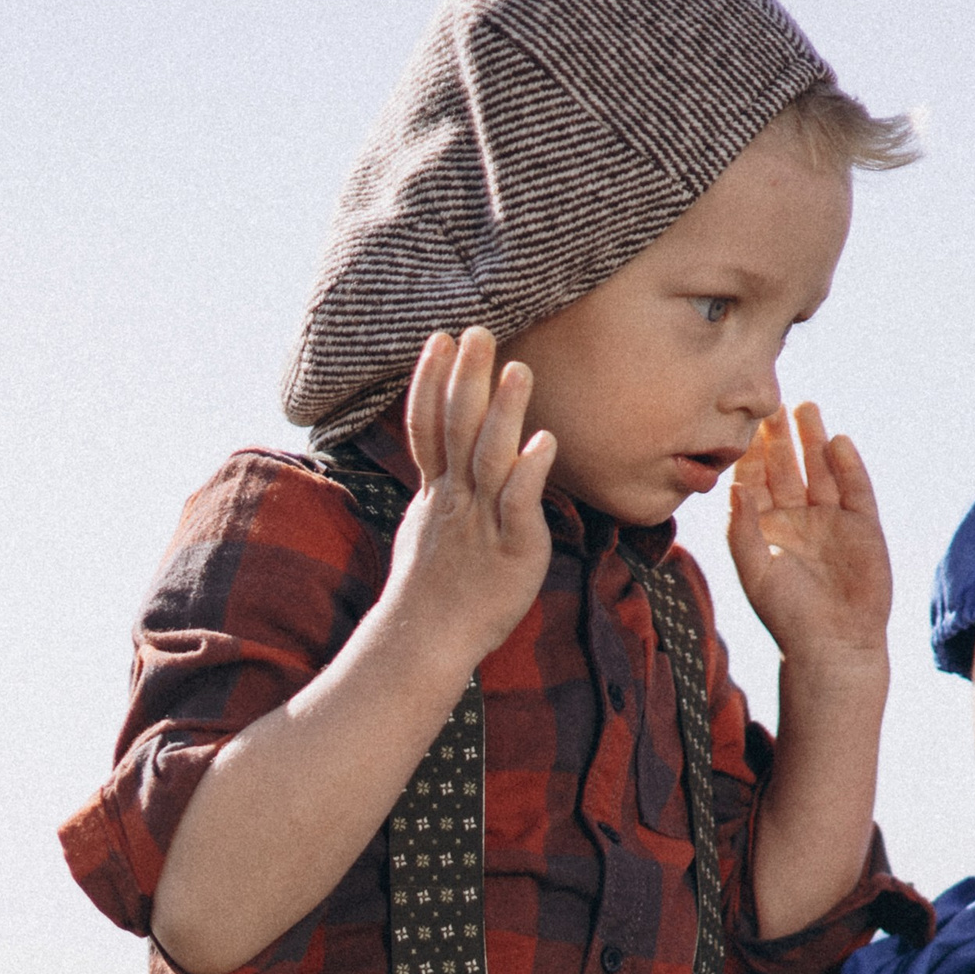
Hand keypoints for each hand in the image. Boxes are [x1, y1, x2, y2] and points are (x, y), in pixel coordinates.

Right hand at [381, 329, 556, 674]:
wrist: (428, 642)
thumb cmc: (435, 590)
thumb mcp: (429, 529)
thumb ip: (442, 490)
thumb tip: (444, 466)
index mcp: (438, 493)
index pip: (430, 426)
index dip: (433, 381)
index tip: (440, 338)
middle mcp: (456, 501)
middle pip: (458, 430)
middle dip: (467, 379)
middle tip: (478, 331)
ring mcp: (482, 524)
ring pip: (490, 460)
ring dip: (504, 413)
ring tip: (519, 370)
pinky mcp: (512, 551)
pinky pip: (519, 507)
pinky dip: (530, 473)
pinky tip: (545, 441)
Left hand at [726, 405, 893, 674]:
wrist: (833, 645)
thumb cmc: (787, 616)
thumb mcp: (754, 571)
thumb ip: (740, 529)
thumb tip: (734, 485)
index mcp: (766, 527)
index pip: (756, 480)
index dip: (752, 452)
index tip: (743, 422)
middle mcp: (798, 518)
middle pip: (789, 466)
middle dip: (781, 436)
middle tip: (773, 403)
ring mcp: (832, 519)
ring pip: (821, 470)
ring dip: (814, 439)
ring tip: (806, 407)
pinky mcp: (863, 526)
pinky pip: (855, 488)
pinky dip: (848, 466)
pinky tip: (838, 442)